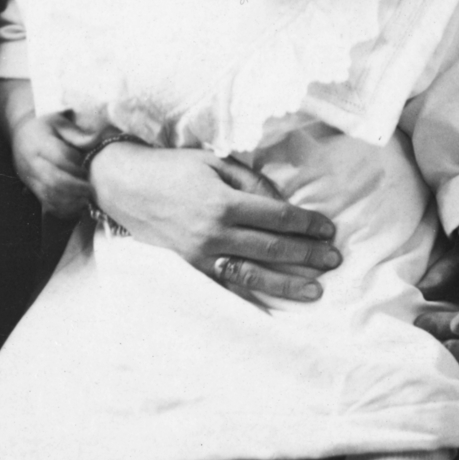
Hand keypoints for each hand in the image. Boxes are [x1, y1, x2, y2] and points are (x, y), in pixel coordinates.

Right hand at [12, 112, 93, 218]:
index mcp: (40, 144)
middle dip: (75, 187)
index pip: (59, 158)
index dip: (75, 166)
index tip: (86, 169)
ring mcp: (30, 178)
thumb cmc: (44, 127)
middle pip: (53, 180)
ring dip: (70, 201)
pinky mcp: (32, 189)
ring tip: (85, 199)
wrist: (21, 135)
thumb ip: (76, 133)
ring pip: (49, 195)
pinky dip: (62, 209)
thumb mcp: (59, 122)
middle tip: (90, 189)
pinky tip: (76, 207)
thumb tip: (96, 140)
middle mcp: (32, 163)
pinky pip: (46, 204)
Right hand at [90, 140, 339, 301]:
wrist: (124, 186)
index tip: (328, 229)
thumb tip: (281, 203)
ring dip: (289, 283)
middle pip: (272, 248)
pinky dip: (255, 292)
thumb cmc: (172, 168)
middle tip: (334, 259)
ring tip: (316, 289)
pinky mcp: (189, 269)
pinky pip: (228, 284)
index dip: (306, 223)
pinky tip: (276, 297)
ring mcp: (200, 256)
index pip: (277, 217)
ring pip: (254, 274)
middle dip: (307, 255)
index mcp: (223, 202)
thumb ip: (251, 182)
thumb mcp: (214, 162)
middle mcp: (213, 234)